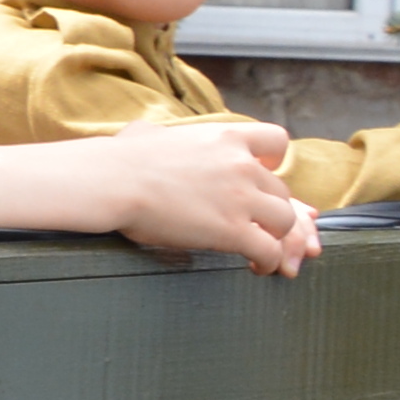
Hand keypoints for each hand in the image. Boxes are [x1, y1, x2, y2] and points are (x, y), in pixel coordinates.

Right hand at [75, 116, 317, 275]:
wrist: (113, 181)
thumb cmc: (121, 158)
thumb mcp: (149, 132)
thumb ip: (163, 134)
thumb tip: (144, 134)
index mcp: (226, 136)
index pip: (277, 141)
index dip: (273, 161)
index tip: (260, 173)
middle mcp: (241, 164)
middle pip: (281, 189)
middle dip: (270, 208)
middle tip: (255, 223)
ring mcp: (240, 197)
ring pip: (286, 220)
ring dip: (277, 236)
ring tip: (263, 249)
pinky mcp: (232, 230)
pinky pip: (270, 249)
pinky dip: (268, 261)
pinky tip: (257, 266)